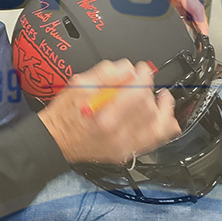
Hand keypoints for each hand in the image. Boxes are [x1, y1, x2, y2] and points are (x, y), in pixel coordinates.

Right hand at [39, 60, 179, 164]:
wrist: (57, 140)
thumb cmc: (65, 115)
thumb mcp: (79, 85)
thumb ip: (106, 73)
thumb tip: (128, 68)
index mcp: (105, 116)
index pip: (138, 92)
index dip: (144, 76)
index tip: (142, 69)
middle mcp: (118, 134)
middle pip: (149, 107)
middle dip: (149, 89)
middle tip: (142, 81)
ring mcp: (125, 146)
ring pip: (159, 126)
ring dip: (164, 108)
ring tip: (162, 98)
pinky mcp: (128, 152)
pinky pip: (156, 140)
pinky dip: (164, 126)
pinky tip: (162, 116)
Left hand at [122, 0, 207, 35]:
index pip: (193, 4)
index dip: (200, 19)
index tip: (203, 30)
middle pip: (194, 12)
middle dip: (200, 27)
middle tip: (202, 42)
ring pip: (189, 15)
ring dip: (194, 27)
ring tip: (197, 42)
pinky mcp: (168, 3)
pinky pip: (180, 15)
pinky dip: (185, 25)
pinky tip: (186, 33)